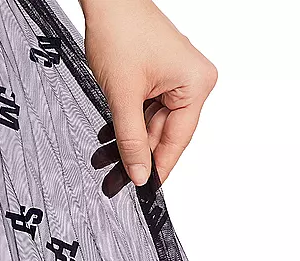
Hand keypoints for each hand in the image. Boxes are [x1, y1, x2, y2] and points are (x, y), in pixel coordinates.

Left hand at [80, 0, 217, 186]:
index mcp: (196, 84)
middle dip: (135, 156)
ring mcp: (176, 78)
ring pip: (151, 125)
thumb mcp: (123, 96)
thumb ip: (131, 141)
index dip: (158, 167)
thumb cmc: (120, 30)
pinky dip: (128, 124)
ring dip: (127, 142)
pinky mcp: (160, 75)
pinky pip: (146, 110)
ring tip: (104, 160)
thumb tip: (139, 174)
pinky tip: (109, 139)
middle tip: (114, 181)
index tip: (143, 190)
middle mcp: (192, 81)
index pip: (177, 140)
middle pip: (163, 134)